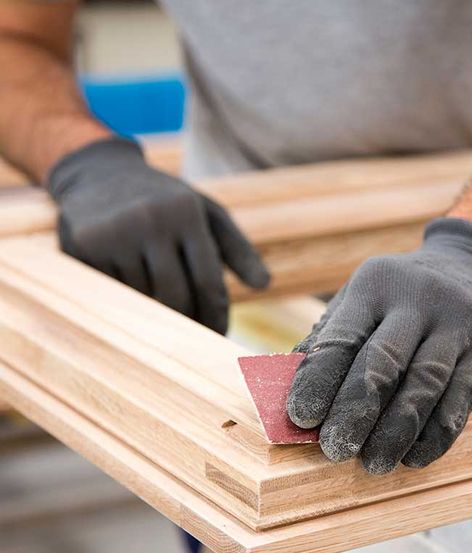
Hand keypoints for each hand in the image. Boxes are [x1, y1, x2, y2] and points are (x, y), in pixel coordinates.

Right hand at [47, 137, 268, 333]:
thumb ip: (238, 249)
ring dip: (155, 309)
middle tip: (194, 336)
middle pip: (176, 298)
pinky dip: (126, 297)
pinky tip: (129, 283)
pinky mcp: (84, 246)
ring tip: (159, 299)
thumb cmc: (167, 202)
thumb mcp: (206, 214)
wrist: (100, 173)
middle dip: (188, 323)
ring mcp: (114, 233)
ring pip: (143, 300)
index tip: (219, 336)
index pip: (209, 282)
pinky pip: (112, 293)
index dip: (216, 317)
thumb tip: (265, 285)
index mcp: (187, 213)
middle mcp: (151, 220)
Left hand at [287, 218, 471, 473]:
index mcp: (374, 285)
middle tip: (334, 450)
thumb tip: (290, 388)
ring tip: (374, 463)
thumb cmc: (400, 293)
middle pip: (382, 362)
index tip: (300, 418)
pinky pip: (461, 398)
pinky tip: (414, 456)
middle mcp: (416, 299)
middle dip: (355, 412)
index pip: (342, 336)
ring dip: (395, 432)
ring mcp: (457, 321)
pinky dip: (436, 434)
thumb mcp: (363, 296)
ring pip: (424, 384)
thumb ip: (330, 335)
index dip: (318, 379)